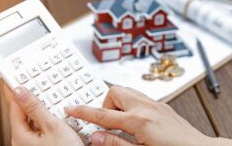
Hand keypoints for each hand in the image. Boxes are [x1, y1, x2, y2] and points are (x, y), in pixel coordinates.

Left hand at [2, 85, 83, 145]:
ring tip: (50, 99)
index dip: (16, 89)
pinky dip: (48, 118)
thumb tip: (21, 92)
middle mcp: (23, 140)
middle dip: (30, 98)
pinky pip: (41, 126)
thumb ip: (35, 108)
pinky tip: (57, 115)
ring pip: (34, 119)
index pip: (14, 105)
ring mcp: (32, 143)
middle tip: (36, 84)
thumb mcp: (52, 126)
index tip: (16, 78)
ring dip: (42, 108)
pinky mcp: (42, 144)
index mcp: (20, 135)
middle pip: (23, 112)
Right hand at [65, 86, 209, 145]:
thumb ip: (116, 144)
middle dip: (106, 105)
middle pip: (114, 92)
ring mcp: (155, 104)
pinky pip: (138, 97)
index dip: (83, 112)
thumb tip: (96, 137)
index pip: (103, 114)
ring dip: (118, 104)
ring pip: (126, 92)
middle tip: (108, 123)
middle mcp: (146, 107)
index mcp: (139, 121)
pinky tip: (135, 121)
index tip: (71, 108)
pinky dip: (130, 105)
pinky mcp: (161, 105)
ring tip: (121, 123)